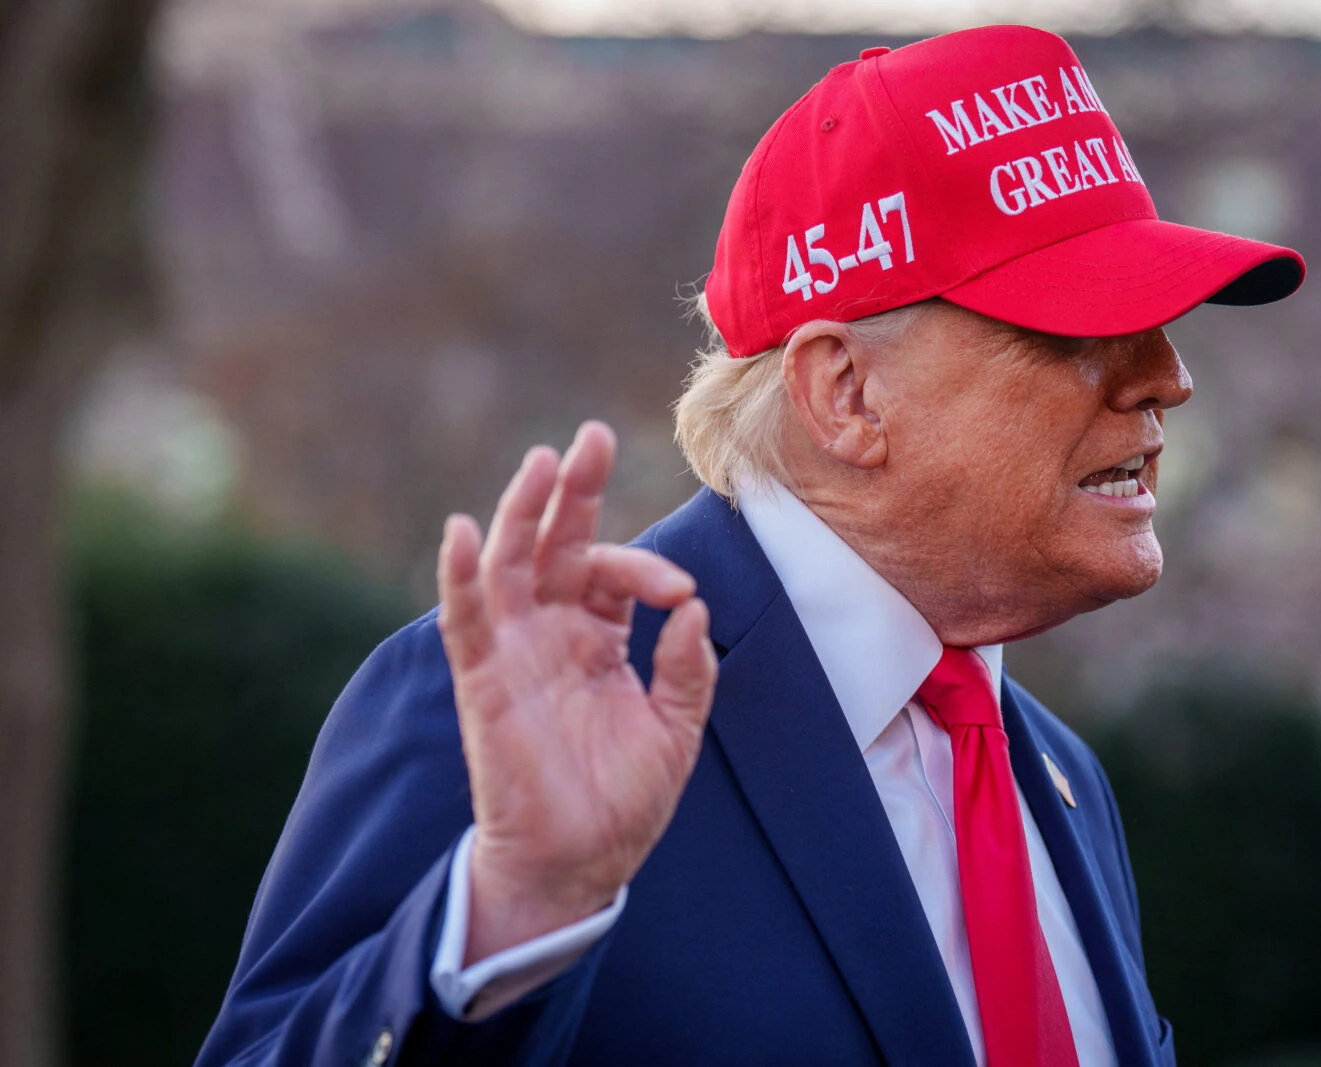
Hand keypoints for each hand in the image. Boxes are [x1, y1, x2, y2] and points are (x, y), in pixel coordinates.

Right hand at [435, 421, 717, 963]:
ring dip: (523, 513)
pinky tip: (466, 531)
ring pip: (510, 565)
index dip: (647, 569)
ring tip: (543, 463)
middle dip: (573, 491)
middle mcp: (551, 632)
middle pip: (555, 544)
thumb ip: (686, 666)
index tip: (678, 594)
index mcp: (597, 636)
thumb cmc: (624, 798)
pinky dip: (461, 576)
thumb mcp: (676, 727)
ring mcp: (515, 651)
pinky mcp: (484, 681)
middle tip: (590, 438)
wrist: (580, 863)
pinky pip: (465, 620)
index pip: (613, 573)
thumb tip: (693, 606)